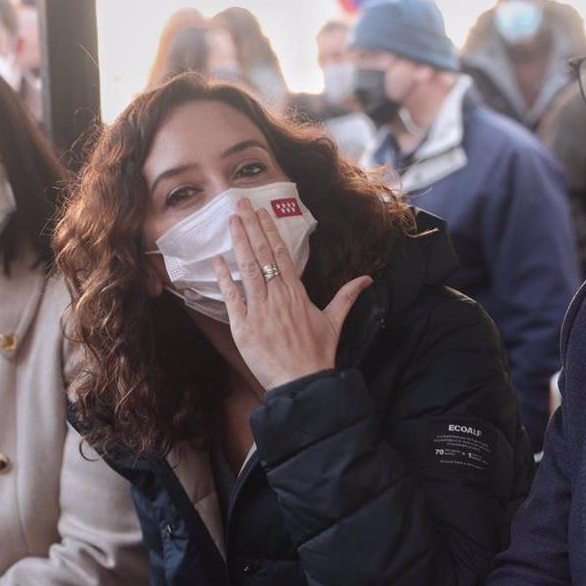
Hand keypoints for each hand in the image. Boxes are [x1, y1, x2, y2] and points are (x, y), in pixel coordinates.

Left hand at [211, 197, 371, 390]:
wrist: (302, 382)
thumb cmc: (318, 354)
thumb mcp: (334, 322)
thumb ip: (347, 297)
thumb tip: (367, 279)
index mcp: (297, 293)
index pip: (281, 254)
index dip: (270, 231)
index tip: (261, 212)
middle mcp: (278, 297)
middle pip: (263, 255)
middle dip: (250, 227)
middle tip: (239, 203)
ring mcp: (260, 310)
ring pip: (248, 269)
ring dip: (238, 243)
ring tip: (230, 220)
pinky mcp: (244, 327)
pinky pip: (232, 297)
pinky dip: (224, 278)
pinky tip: (217, 260)